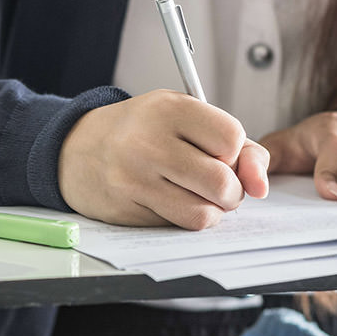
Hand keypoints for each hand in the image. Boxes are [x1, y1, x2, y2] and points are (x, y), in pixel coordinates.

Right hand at [58, 89, 269, 229]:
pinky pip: (177, 226)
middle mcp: (149, 142)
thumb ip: (237, 145)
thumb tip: (260, 184)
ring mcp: (134, 178)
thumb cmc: (139, 130)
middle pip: (222, 183)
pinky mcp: (126, 208)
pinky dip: (185, 219)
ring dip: (211, 210)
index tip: (219, 152)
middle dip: (231, 191)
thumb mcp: (185, 117)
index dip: (234, 152)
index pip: (232, 139)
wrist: (77, 148)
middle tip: (217, 183)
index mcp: (169, 109)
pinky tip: (171, 201)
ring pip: (203, 213)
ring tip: (197, 194)